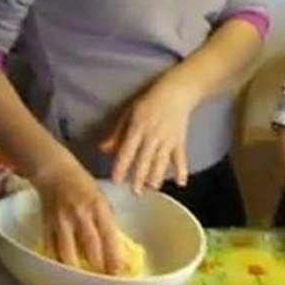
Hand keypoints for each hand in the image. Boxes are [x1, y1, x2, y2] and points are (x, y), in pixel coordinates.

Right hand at [32, 157, 122, 274]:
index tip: (120, 274)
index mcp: (98, 206)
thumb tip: (114, 248)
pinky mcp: (46, 226)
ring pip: (68, 253)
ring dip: (77, 270)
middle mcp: (80, 214)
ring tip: (84, 283)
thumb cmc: (83, 185)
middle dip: (98, 267)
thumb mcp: (101, 199)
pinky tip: (64, 272)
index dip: (114, 257)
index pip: (109, 236)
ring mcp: (61, 221)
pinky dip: (59, 262)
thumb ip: (106, 222)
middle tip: (105, 284)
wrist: (55, 173)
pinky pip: (52, 250)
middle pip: (90, 247)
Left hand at [99, 76, 196, 193]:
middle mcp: (153, 134)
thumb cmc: (150, 101)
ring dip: (157, 176)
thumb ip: (117, 133)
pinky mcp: (180, 141)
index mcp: (138, 127)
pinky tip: (181, 183)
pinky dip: (182, 170)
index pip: (128, 150)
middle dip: (139, 176)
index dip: (122, 166)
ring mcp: (168, 139)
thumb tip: (102, 149)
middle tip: (134, 192)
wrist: (177, 92)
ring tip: (152, 189)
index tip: (116, 180)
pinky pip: (181, 157)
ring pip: (161, 161)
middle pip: (145, 159)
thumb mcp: (129, 113)